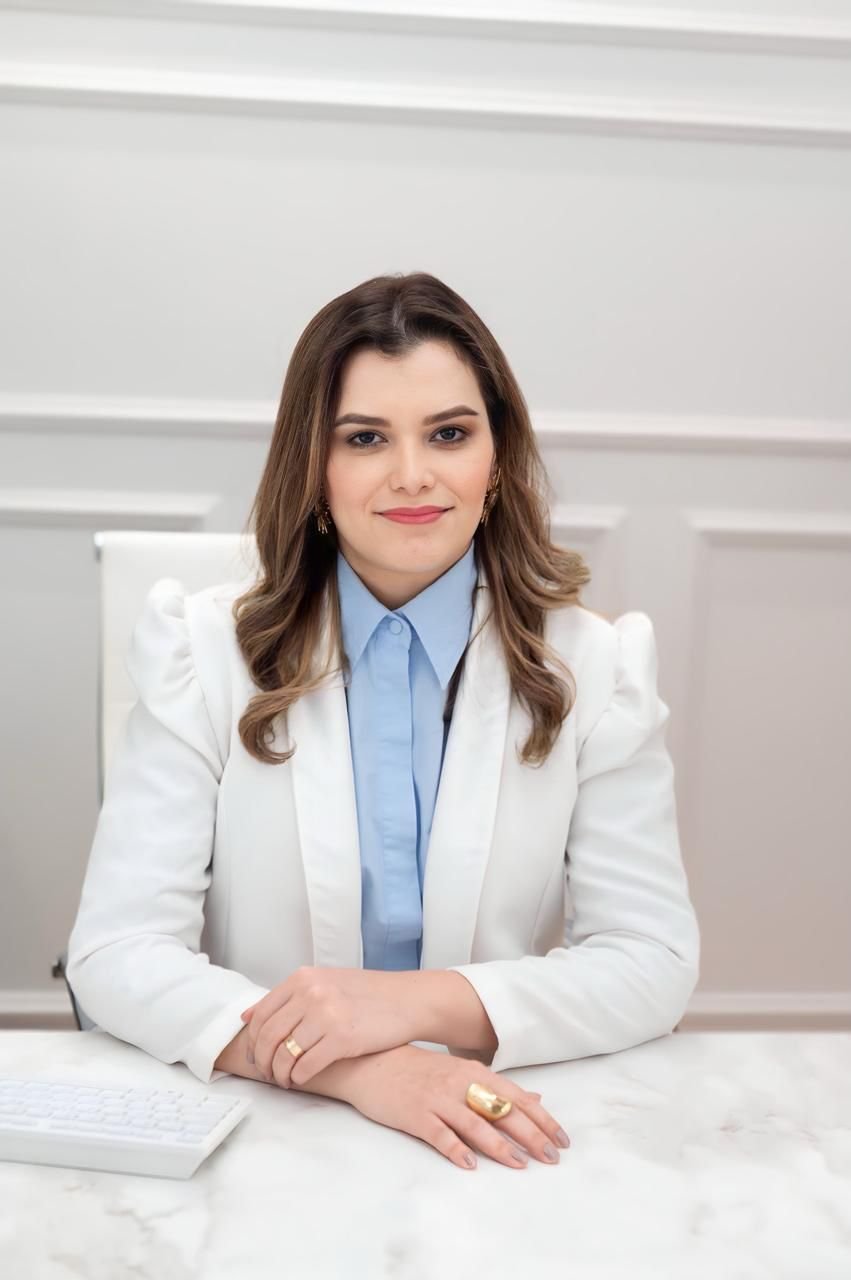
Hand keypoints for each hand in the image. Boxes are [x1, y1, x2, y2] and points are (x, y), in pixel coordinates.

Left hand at [239, 966, 418, 1088]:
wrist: (406, 1000)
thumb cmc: (368, 994)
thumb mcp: (325, 982)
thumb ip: (289, 997)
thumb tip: (249, 1016)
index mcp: (304, 978)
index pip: (261, 1013)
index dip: (253, 1040)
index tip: (255, 1055)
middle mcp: (312, 993)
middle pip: (268, 1036)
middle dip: (263, 1061)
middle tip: (267, 1074)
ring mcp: (326, 1015)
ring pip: (284, 1054)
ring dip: (279, 1073)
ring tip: (285, 1080)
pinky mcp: (342, 1038)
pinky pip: (306, 1066)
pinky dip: (299, 1077)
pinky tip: (302, 1079)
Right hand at [343, 1043, 570, 1170]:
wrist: (374, 1063)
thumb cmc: (422, 1071)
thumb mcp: (463, 1073)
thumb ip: (499, 1088)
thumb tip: (536, 1098)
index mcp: (476, 1074)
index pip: (518, 1097)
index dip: (542, 1119)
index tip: (562, 1140)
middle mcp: (461, 1084)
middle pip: (502, 1111)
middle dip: (530, 1135)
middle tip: (551, 1157)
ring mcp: (438, 1099)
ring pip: (474, 1123)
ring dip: (498, 1145)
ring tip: (519, 1164)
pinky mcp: (416, 1114)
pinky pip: (439, 1134)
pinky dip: (455, 1148)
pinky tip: (470, 1164)